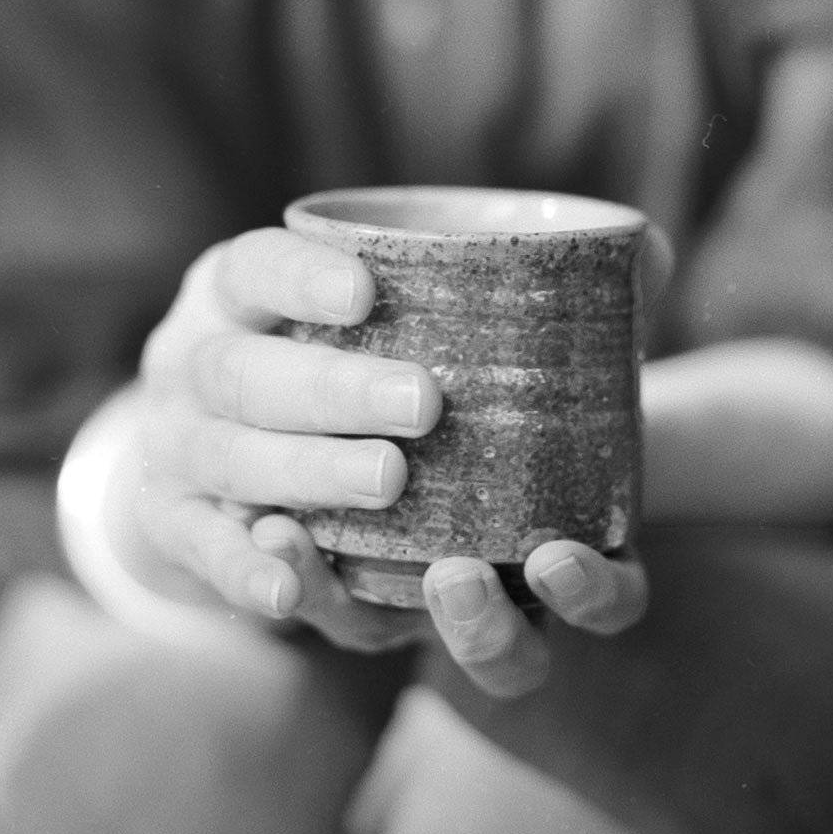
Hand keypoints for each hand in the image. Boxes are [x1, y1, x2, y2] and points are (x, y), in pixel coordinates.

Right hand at [134, 227, 650, 696]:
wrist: (248, 438)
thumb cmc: (348, 354)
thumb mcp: (384, 301)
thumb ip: (502, 279)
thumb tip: (650, 250)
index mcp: (236, 291)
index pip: (254, 267)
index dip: (300, 277)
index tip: (371, 288)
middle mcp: (194, 366)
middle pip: (242, 378)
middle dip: (329, 392)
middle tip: (424, 407)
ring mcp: (182, 455)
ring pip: (234, 472)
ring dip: (307, 477)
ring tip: (388, 481)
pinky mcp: (185, 537)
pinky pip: (207, 564)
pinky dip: (245, 574)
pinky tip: (291, 582)